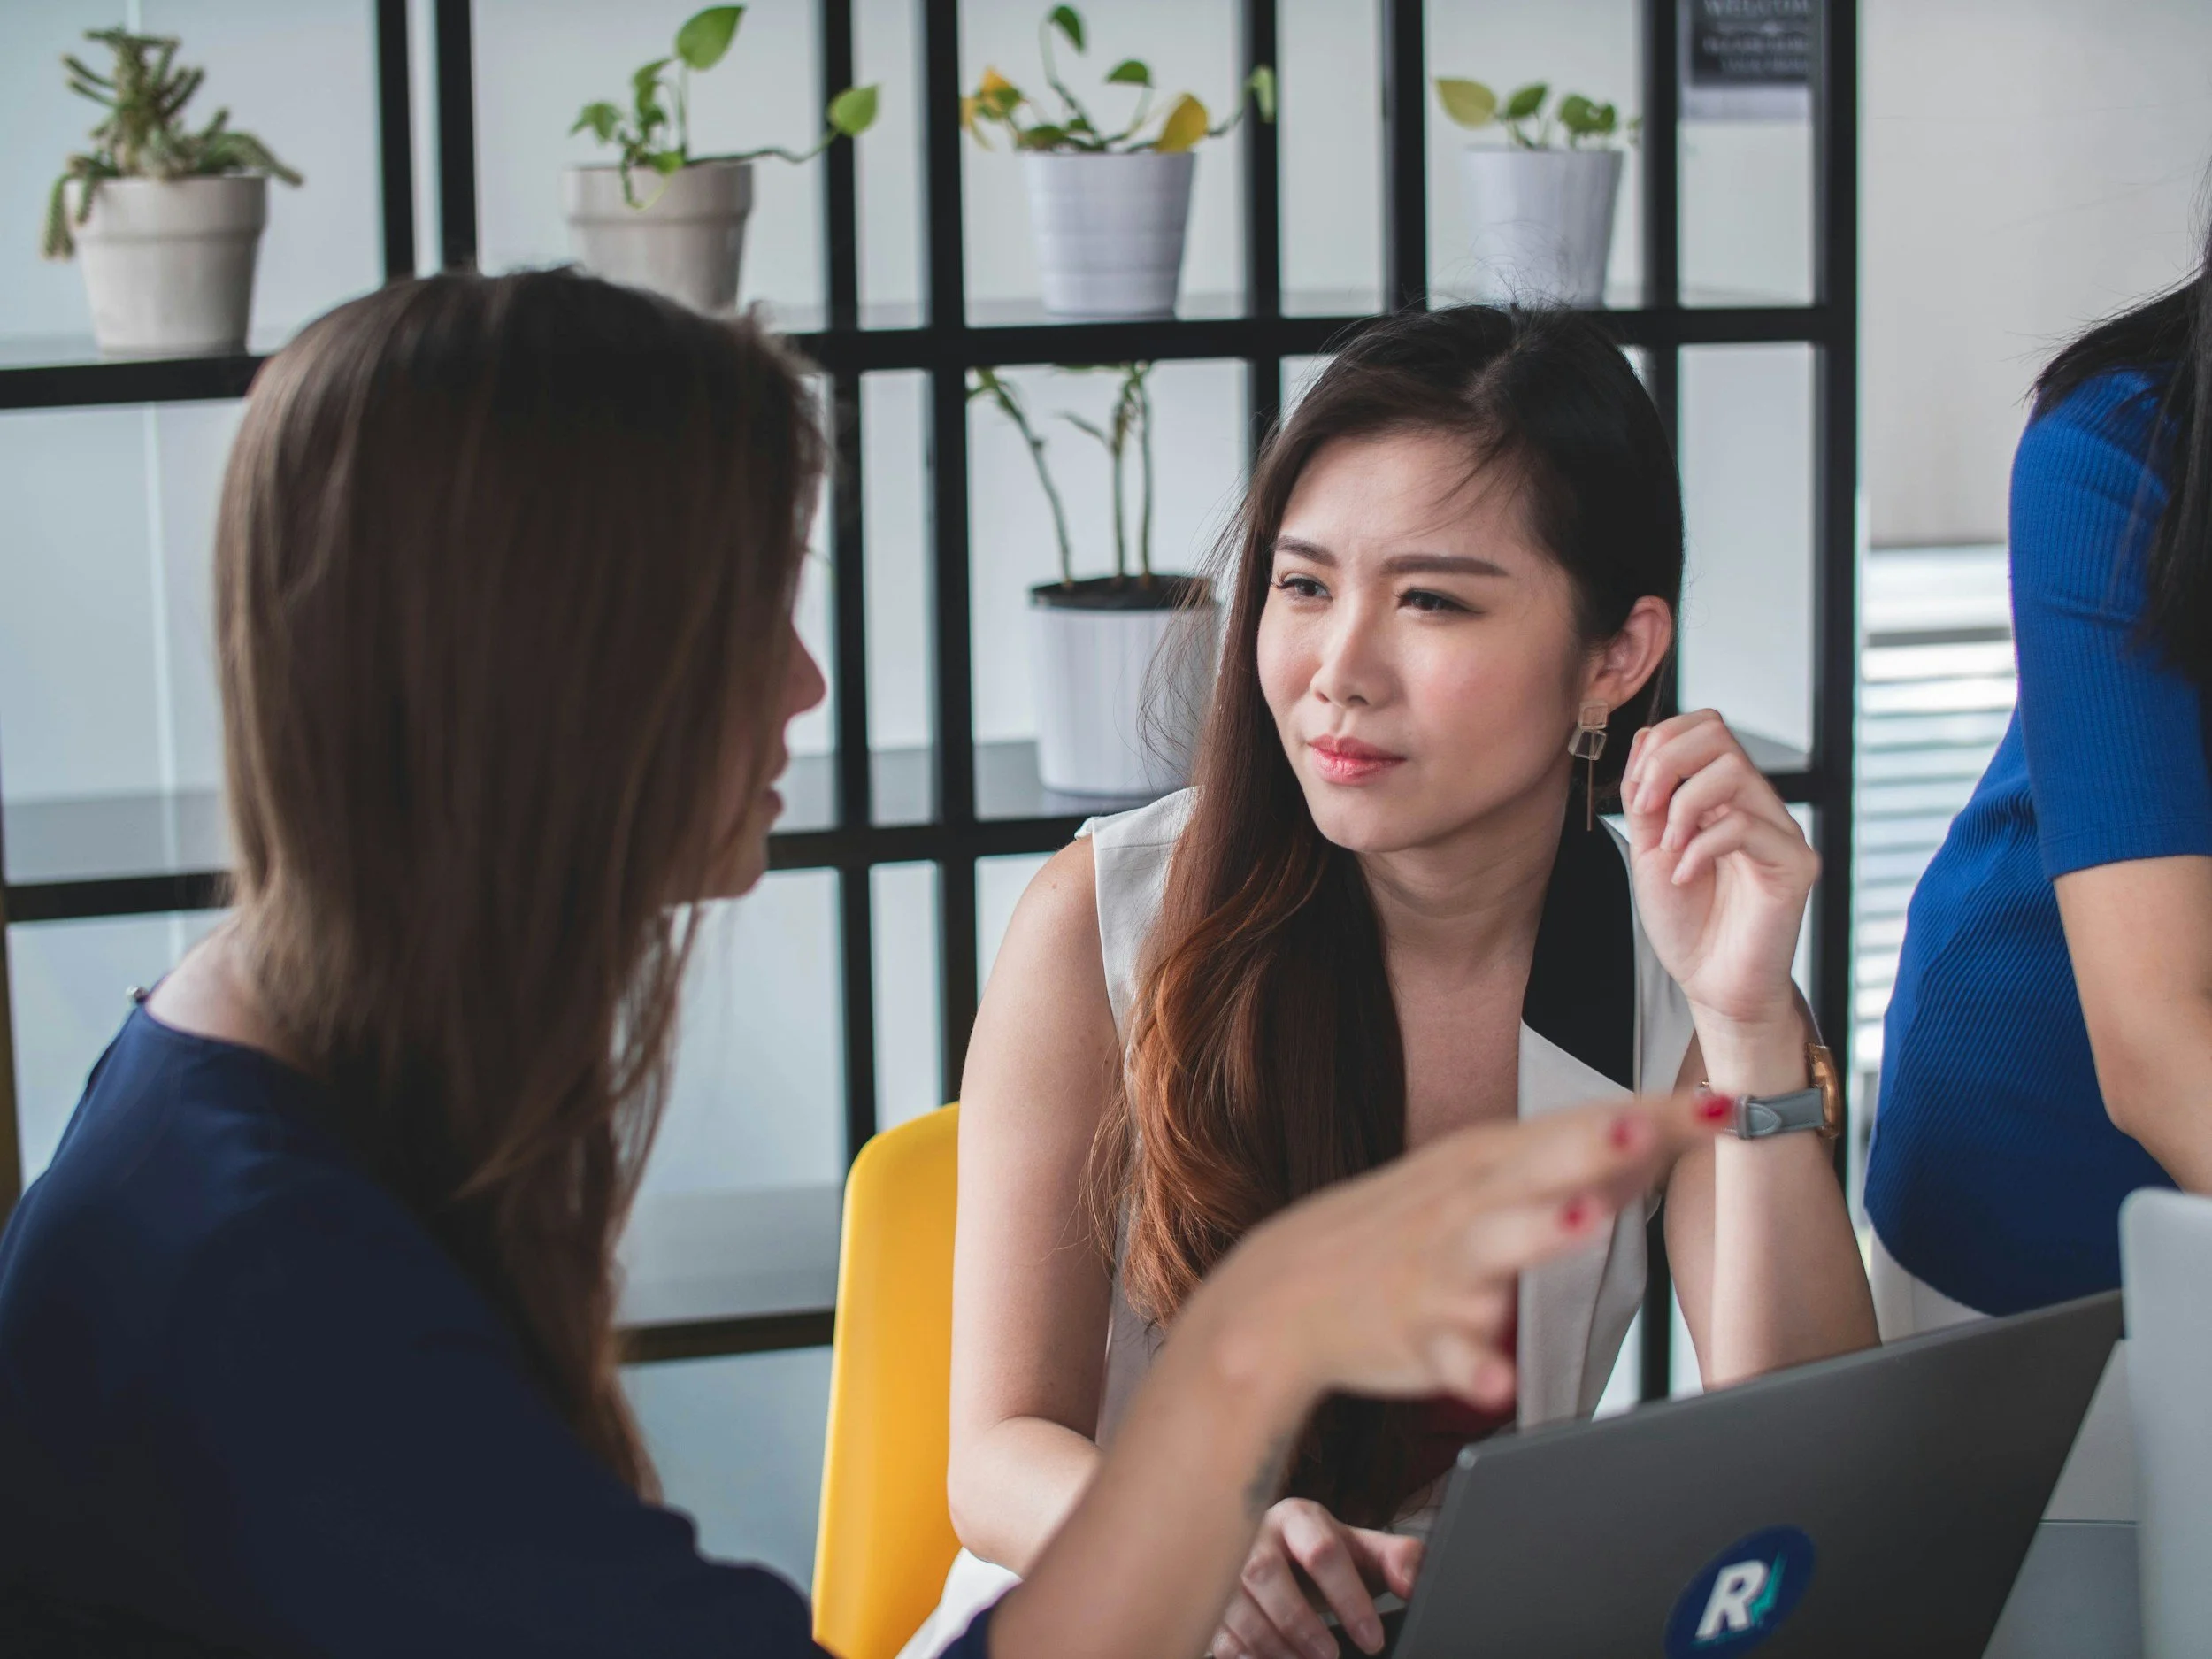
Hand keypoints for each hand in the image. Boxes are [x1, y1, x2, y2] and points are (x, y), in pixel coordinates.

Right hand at [1197, 1091, 1723, 1414]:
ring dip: (1538, 1231)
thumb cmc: (1398, 1232)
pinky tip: (1495, 1382)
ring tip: (1583, 1219)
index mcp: (1488, 1161)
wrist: (1285, 1293)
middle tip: (1647, 1125)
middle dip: (1591, 1143)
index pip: (1583, 1126)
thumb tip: (1660, 1138)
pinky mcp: (1413, 1333)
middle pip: (1537, 1165)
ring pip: (1492, 1246)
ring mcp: (1439, 1267)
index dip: (1656, 1116)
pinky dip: (1470, 1368)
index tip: (1726, 1105)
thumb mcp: (1477, 1180)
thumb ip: (1568, 1166)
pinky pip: (1446, 1354)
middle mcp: (1465, 1202)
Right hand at [1209, 1500, 1421, 1658]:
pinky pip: (1216, 1627)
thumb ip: (1398, 1560)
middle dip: (1300, 1622)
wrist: (1281, 1554)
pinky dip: (1242, 1652)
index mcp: (1298, 1518)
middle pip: (1265, 1573)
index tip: (1371, 1639)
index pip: (1322, 1551)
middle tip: (1332, 1656)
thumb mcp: (1364, 1550)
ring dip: (1272, 1643)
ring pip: (1235, 1603)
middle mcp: (1256, 1534)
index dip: (1349, 1598)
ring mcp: (1226, 1565)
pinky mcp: (1210, 1597)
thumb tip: (1414, 1583)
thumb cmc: (1325, 1554)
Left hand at [1619, 711, 1817, 1034]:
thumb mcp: (1649, 849)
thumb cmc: (1687, 921)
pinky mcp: (1795, 864)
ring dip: (1683, 805)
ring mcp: (1780, 830)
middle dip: (1666, 763)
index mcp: (1722, 795)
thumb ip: (1648, 797)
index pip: (1702, 727)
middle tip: (1646, 810)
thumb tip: (1647, 741)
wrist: (1712, 983)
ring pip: (1734, 770)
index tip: (1636, 795)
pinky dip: (1701, 847)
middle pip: (1718, 732)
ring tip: (1669, 849)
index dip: (1661, 744)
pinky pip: (1747, 826)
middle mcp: (1756, 803)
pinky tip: (1685, 877)